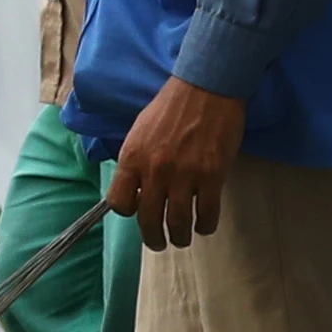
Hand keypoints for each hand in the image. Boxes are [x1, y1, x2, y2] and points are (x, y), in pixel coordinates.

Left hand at [104, 77, 247, 249]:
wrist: (206, 88)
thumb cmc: (171, 107)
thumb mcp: (140, 131)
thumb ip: (136, 161)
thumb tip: (136, 189)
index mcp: (132, 158)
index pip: (119, 202)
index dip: (128, 212)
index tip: (138, 212)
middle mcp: (155, 171)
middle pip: (148, 220)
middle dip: (153, 238)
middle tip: (159, 243)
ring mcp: (184, 175)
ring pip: (178, 223)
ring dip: (180, 237)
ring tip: (182, 237)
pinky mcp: (212, 176)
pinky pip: (207, 214)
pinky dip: (205, 226)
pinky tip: (204, 225)